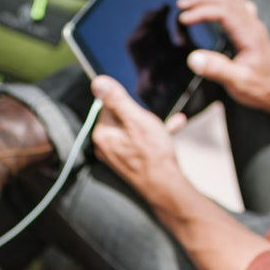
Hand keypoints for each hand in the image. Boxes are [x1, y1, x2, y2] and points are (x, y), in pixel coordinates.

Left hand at [90, 76, 188, 202]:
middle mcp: (105, 146)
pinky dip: (152, 136)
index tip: (139, 112)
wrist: (166, 187)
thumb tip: (98, 82)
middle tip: (154, 123)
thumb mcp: (136, 119)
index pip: (107, 105)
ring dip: (151, 124)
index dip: (127, 105)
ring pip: (132, 130)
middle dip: (140, 115)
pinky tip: (171, 130)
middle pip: (120, 117)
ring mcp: (116, 155)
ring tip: (169, 124)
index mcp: (102, 134)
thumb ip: (116, 99)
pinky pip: (138, 142)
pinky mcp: (128, 161)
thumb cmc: (153, 155)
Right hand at [177, 0, 269, 111]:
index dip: (202, 12)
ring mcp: (253, 25)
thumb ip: (216, 69)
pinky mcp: (251, 28)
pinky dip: (220, 1)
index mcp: (250, 35)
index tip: (183, 19)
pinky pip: (237, 5)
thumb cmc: (261, 88)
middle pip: (227, 0)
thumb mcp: (238, 83)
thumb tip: (193, 58)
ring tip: (191, 1)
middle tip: (181, 4)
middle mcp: (253, 26)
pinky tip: (212, 5)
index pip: (224, 12)